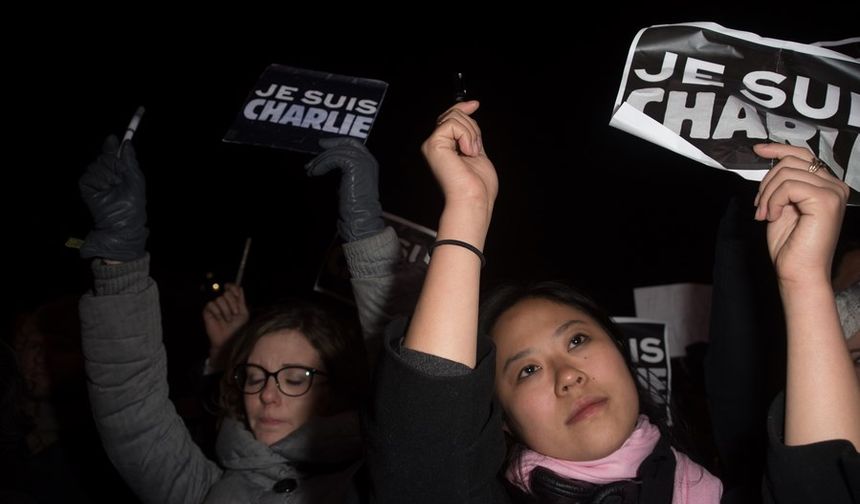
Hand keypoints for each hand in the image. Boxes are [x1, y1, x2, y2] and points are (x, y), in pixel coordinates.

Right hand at [79, 135, 147, 260]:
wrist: (122, 225)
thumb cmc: (133, 205)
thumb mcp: (136, 179)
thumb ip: (130, 160)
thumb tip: (125, 142)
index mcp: (119, 173)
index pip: (113, 153)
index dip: (112, 146)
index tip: (113, 139)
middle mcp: (106, 175)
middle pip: (104, 157)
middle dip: (114, 166)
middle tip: (120, 181)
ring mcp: (95, 181)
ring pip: (96, 165)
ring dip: (107, 176)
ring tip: (113, 190)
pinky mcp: (86, 187)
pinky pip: (89, 175)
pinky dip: (98, 182)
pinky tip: (104, 191)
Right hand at [202, 283, 248, 366]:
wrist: (229, 339)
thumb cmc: (237, 328)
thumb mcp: (243, 313)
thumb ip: (241, 300)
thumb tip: (239, 287)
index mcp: (233, 301)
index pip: (231, 287)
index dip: (232, 287)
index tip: (234, 292)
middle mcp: (224, 302)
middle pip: (227, 293)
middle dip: (232, 304)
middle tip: (234, 314)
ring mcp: (215, 306)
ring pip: (219, 299)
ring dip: (226, 311)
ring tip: (227, 320)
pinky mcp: (207, 311)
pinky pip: (211, 304)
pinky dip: (217, 312)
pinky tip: (219, 319)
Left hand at [305, 137, 383, 241]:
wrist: (360, 216)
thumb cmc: (354, 205)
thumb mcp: (348, 182)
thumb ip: (343, 170)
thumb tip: (326, 162)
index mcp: (369, 162)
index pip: (353, 144)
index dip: (337, 142)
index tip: (323, 145)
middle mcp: (368, 159)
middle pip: (346, 143)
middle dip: (329, 146)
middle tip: (314, 152)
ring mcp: (363, 161)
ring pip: (337, 151)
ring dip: (321, 160)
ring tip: (311, 170)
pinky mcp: (354, 166)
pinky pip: (334, 158)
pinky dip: (322, 164)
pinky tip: (315, 173)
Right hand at [421, 101, 497, 218]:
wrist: (473, 200)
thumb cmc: (478, 186)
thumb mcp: (476, 151)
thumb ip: (470, 135)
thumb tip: (470, 112)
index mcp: (444, 148)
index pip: (449, 119)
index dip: (462, 108)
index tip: (475, 104)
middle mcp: (435, 145)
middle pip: (452, 114)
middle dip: (471, 126)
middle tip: (475, 148)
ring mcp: (432, 145)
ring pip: (454, 117)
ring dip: (471, 134)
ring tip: (471, 153)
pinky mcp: (433, 145)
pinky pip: (452, 124)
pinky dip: (466, 136)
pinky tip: (467, 152)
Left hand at [753, 143, 849, 284]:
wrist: (799, 272)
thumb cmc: (790, 245)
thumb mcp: (782, 206)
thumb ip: (783, 185)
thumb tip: (769, 161)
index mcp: (827, 186)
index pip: (803, 156)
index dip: (778, 149)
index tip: (757, 150)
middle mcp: (836, 186)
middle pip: (792, 161)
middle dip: (767, 182)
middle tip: (760, 206)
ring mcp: (834, 192)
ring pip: (787, 172)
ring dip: (767, 194)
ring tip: (765, 215)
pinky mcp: (826, 200)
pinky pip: (788, 185)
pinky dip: (773, 200)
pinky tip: (772, 217)